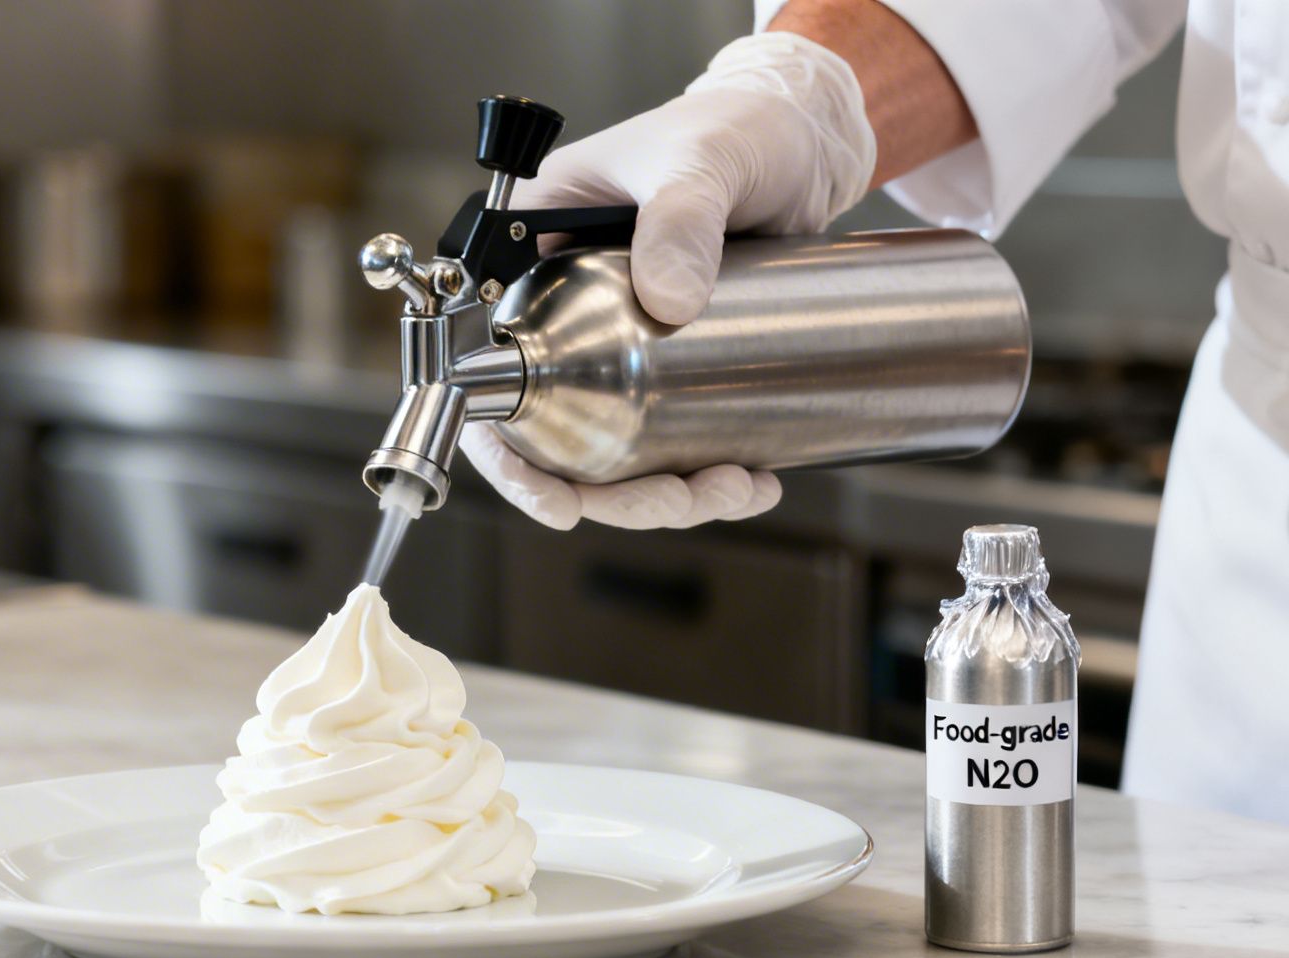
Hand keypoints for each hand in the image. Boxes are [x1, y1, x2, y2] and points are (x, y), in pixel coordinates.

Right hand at [470, 32, 867, 529]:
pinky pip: (673, 438)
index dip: (505, 451)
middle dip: (611, 492)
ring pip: (617, 451)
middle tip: (678, 500)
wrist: (803, 141)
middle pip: (553, 434)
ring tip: (733, 488)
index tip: (553, 500)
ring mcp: (618, 344)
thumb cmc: (733, 127)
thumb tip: (668, 304)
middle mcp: (562, 308)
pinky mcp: (674, 363)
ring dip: (665, 494)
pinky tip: (754, 479)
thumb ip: (680, 219)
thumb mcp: (699, 162)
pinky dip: (708, 473)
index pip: (485, 365)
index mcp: (530, 253)